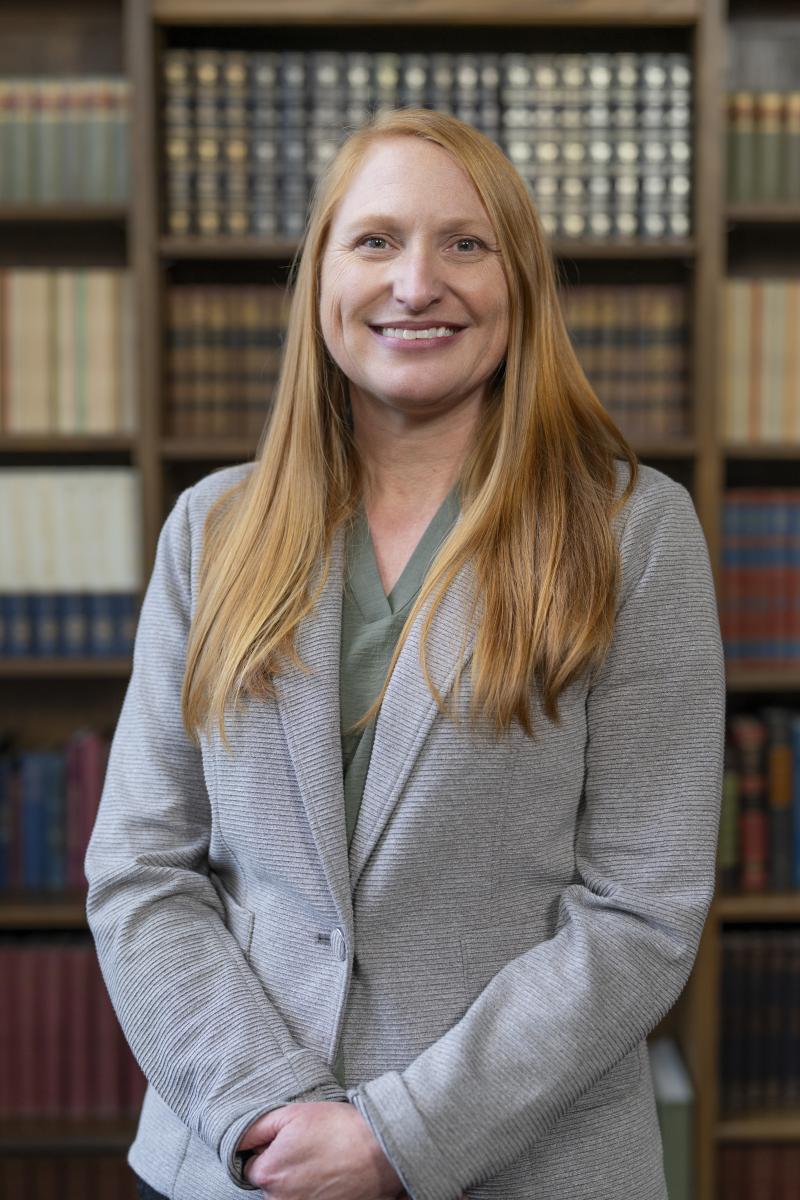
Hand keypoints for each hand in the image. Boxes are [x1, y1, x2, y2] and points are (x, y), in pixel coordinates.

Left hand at [238, 1101, 405, 1199]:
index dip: (268, 1150)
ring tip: (321, 1161)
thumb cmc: (337, 1128)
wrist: (379, 1150)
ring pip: (287, 1195)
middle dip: (282, 1167)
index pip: (251, 1166)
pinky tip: (329, 1176)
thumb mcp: (292, 1114)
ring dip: (298, 1181)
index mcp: (266, 1174)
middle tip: (308, 1148)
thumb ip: (256, 1127)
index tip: (289, 1141)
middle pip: (269, 1183)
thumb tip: (236, 1140)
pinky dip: (314, 1191)